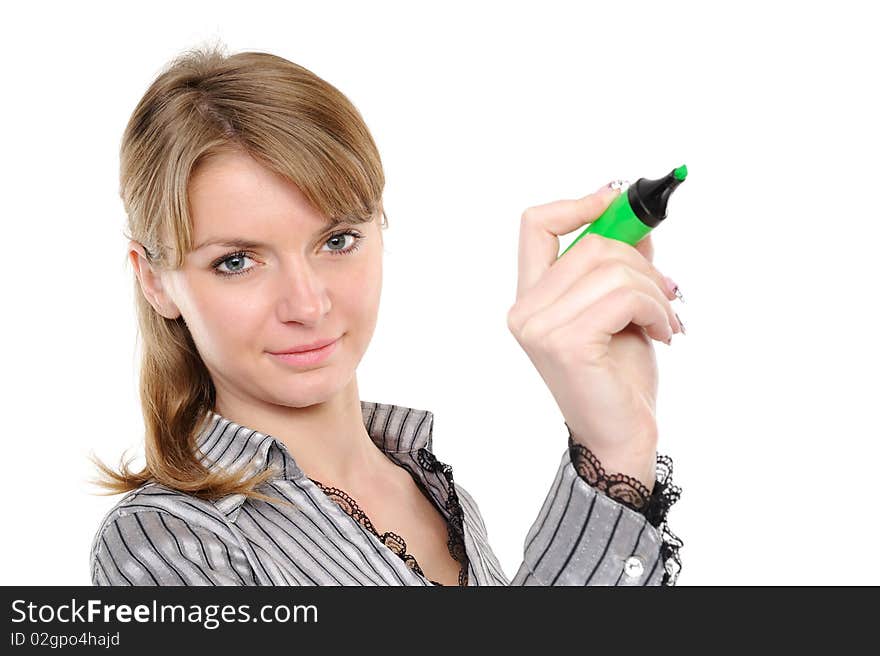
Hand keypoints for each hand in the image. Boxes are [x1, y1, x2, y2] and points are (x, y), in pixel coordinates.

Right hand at [506, 182, 682, 488]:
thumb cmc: (618, 378)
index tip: (616, 201)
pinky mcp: (565, 342)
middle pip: (591, 243)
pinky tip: (664, 334)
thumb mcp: (622, 310)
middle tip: (667, 291)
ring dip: (654, 291)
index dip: (578, 204)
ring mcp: (539, 327)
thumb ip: (621, 265)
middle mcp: (525, 310)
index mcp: (532, 297)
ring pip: (611, 268)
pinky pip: (622, 296)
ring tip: (666, 320)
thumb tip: (638, 221)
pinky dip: (655, 309)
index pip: (535, 225)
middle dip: (642, 259)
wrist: (620, 437)